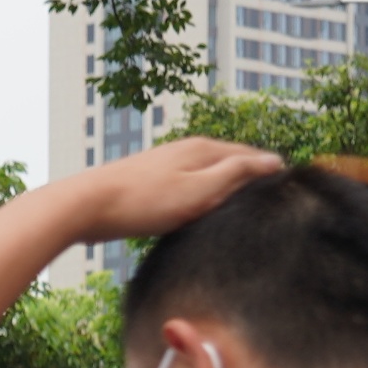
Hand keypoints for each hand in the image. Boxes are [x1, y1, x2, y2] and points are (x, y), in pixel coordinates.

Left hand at [70, 136, 280, 243]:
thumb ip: (236, 173)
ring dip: (219, 194)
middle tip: (261, 208)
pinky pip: (183, 190)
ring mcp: (165, 166)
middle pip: (228, 165)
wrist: (84, 208)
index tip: (284, 194)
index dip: (268, 174)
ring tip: (231, 216)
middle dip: (245, 183)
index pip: (251, 156)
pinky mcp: (147, 184)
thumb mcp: (200, 189)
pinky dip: (195, 202)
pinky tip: (193, 219)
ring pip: (204, 179)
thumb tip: (273, 161)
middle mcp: (185, 151)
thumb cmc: (142, 202)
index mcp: (203, 148)